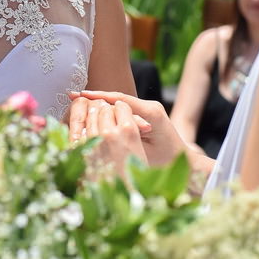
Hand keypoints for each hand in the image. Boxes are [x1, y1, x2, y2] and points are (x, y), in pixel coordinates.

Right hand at [68, 91, 190, 167]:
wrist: (186, 162)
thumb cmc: (166, 164)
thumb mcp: (143, 153)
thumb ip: (125, 139)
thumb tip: (100, 133)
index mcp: (150, 113)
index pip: (120, 100)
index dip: (98, 97)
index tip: (78, 95)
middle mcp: (150, 106)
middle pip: (118, 98)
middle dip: (96, 97)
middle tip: (72, 96)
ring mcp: (149, 109)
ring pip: (121, 102)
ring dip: (101, 102)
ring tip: (79, 102)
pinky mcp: (147, 114)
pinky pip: (126, 109)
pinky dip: (110, 109)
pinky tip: (94, 112)